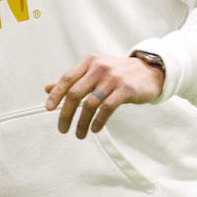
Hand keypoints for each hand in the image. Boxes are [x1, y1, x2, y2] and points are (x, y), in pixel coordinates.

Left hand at [44, 54, 164, 138]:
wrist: (150, 71)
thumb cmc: (117, 73)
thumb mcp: (94, 71)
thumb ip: (72, 80)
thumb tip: (46, 89)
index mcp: (89, 62)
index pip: (67, 78)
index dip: (56, 94)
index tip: (49, 109)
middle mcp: (99, 68)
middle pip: (75, 93)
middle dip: (66, 113)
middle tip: (62, 129)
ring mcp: (113, 78)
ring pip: (90, 104)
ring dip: (81, 122)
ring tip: (79, 134)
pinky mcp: (126, 89)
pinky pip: (107, 108)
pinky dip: (98, 121)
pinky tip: (94, 129)